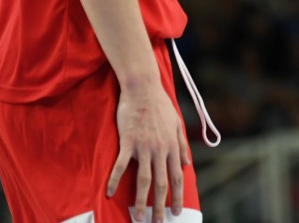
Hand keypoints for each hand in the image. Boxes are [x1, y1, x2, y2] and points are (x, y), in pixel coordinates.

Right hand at [106, 85, 190, 221]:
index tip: (176, 212)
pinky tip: (111, 193)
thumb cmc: (160, 105)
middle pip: (161, 184)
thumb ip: (182, 145)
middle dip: (160, 207)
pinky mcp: (128, 142)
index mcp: (172, 147)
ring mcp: (144, 147)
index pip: (176, 178)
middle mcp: (160, 150)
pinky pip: (121, 165)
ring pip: (143, 180)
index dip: (177, 197)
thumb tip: (188, 163)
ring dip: (140, 202)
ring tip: (138, 218)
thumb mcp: (177, 123)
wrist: (143, 88)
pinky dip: (116, 180)